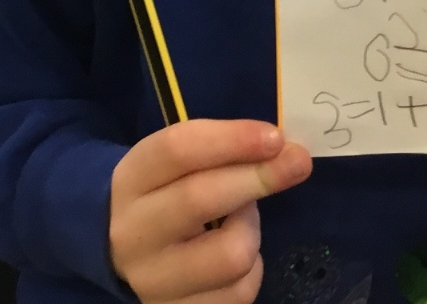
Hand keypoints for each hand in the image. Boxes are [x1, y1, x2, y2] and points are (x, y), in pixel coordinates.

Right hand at [110, 120, 311, 303]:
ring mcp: (152, 282)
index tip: (275, 137)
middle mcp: (133, 233)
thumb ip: (220, 153)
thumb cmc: (166, 198)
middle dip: (257, 177)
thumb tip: (286, 152)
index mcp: (130, 181)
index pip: (176, 150)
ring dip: (252, 230)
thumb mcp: (177, 168)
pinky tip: (239, 257)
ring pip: (230, 254)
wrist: (128, 259)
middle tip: (298, 161)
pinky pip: (239, 293)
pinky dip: (253, 270)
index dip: (231, 139)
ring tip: (243, 220)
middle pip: (200, 198)